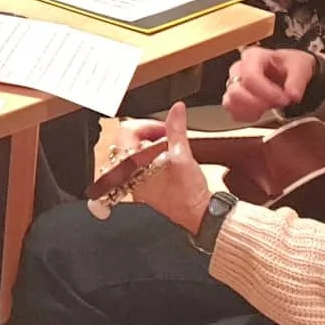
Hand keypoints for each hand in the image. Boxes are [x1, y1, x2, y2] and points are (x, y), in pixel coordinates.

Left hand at [91, 102, 213, 234]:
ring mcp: (134, 182)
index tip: (164, 128)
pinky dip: (152, 157)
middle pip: (130, 141)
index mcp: (132, 165)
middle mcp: (128, 175)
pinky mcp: (143, 187)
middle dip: (150, 134)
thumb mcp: (182, 153)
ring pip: (135, 152)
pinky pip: (141, 165)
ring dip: (152, 145)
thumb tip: (177, 110)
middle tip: (168, 137)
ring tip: (170, 149)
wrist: (197, 214)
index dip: (148, 125)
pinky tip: (168, 160)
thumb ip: (176, 128)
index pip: (127, 131)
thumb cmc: (188, 192)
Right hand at [221, 46, 317, 123]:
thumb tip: (293, 95)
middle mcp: (239, 69)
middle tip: (278, 103)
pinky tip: (261, 112)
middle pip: (236, 91)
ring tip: (269, 107)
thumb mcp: (300, 66)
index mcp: (253, 56)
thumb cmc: (289, 65)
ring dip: (252, 110)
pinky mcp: (234, 98)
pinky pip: (233, 112)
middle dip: (258, 103)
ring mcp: (234, 84)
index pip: (250, 76)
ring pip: (231, 102)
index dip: (267, 92)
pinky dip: (247, 116)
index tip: (284, 99)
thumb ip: (297, 81)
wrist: (287, 71)